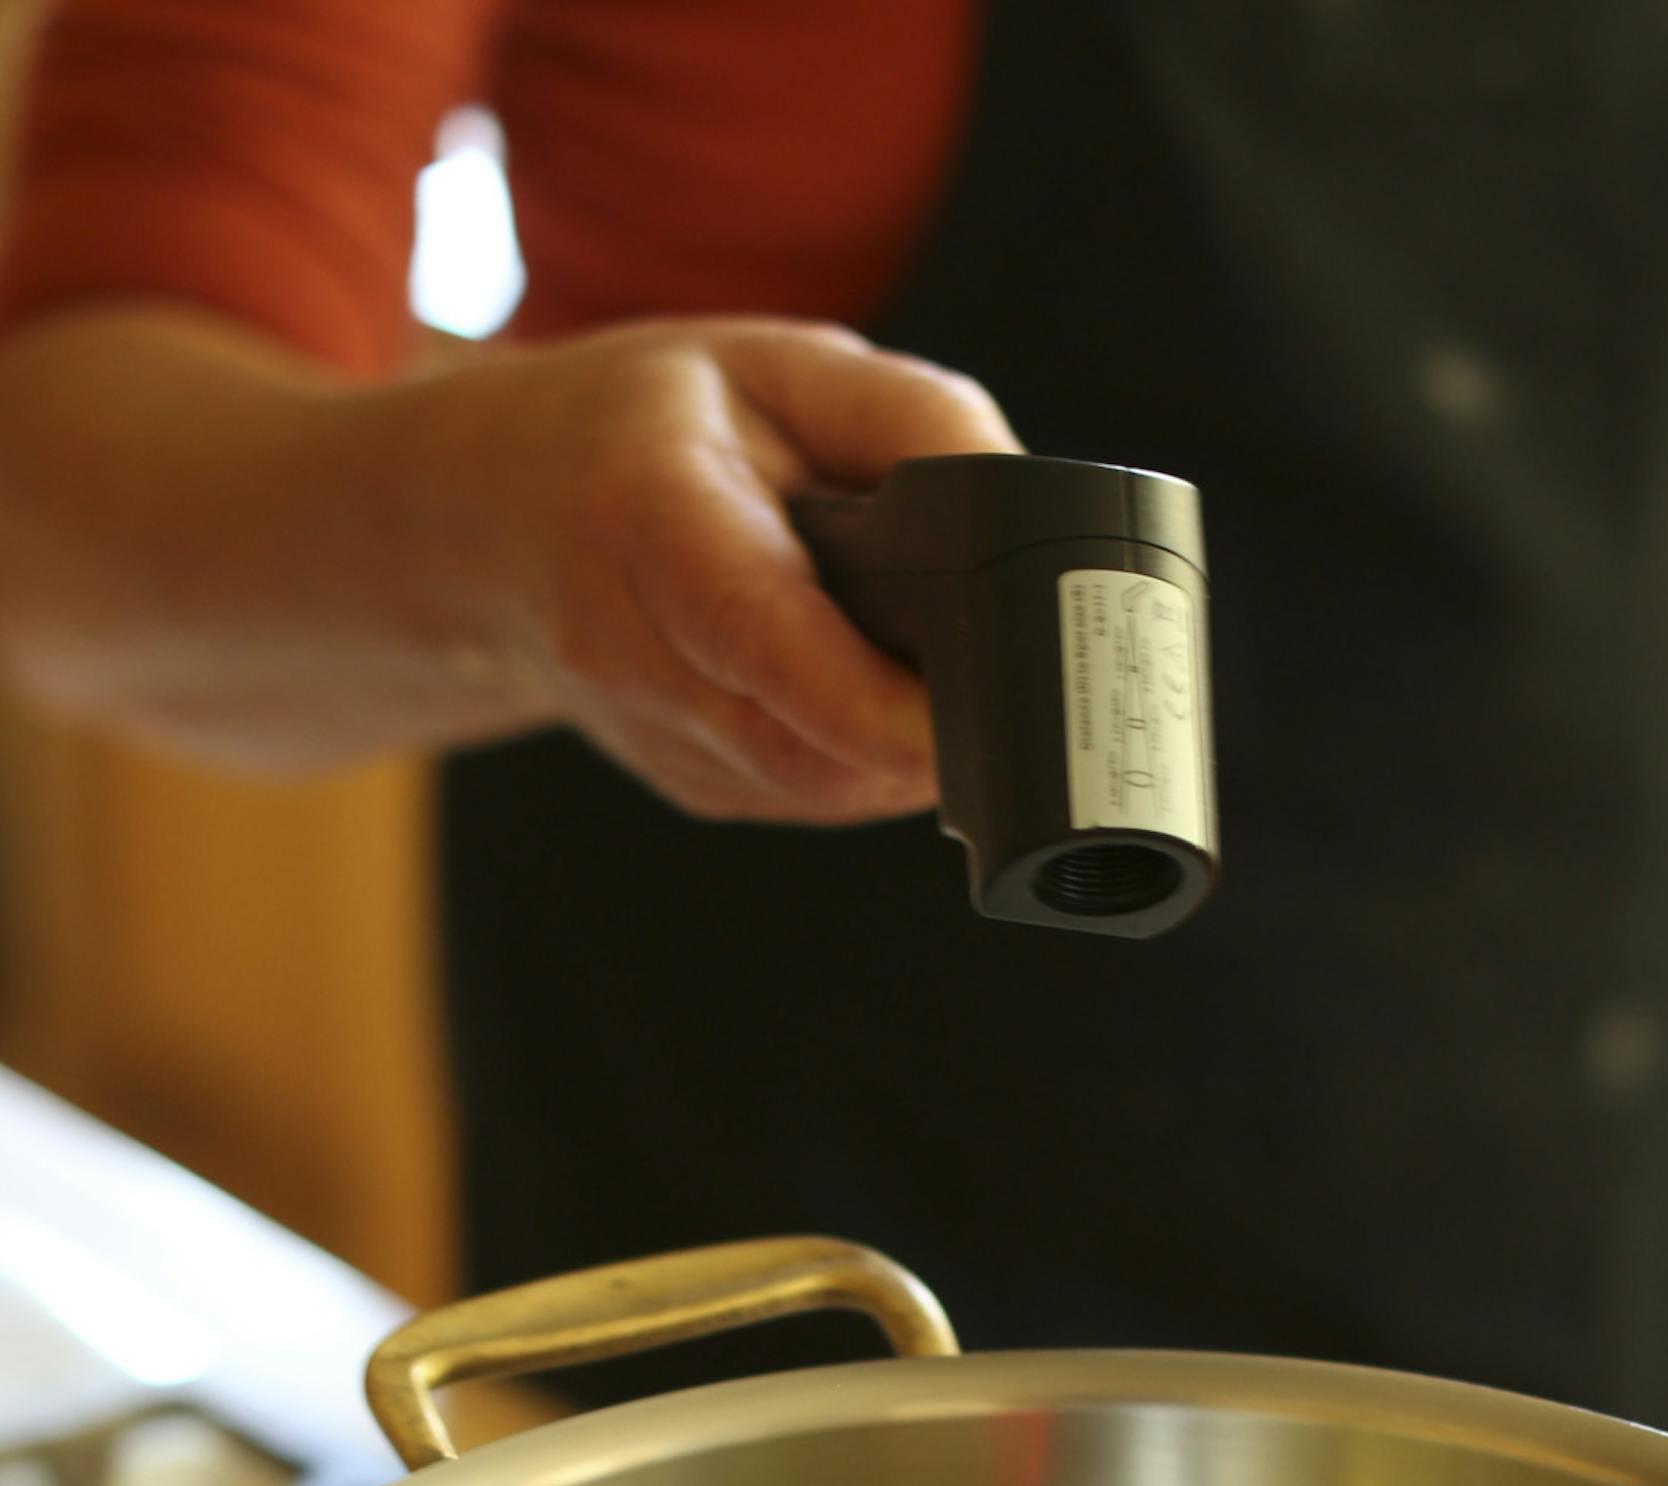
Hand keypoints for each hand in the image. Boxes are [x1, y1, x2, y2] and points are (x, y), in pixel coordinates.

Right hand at [444, 317, 1017, 822]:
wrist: (502, 513)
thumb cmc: (652, 424)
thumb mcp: (784, 366)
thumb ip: (912, 421)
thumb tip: (1024, 502)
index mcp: (646, 517)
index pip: (765, 640)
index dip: (879, 702)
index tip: (978, 709)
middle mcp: (630, 649)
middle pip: (808, 747)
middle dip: (924, 733)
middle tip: (1003, 685)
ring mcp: (656, 736)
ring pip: (821, 788)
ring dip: (905, 748)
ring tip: (932, 666)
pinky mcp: (692, 785)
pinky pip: (811, 795)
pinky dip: (867, 756)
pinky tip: (870, 689)